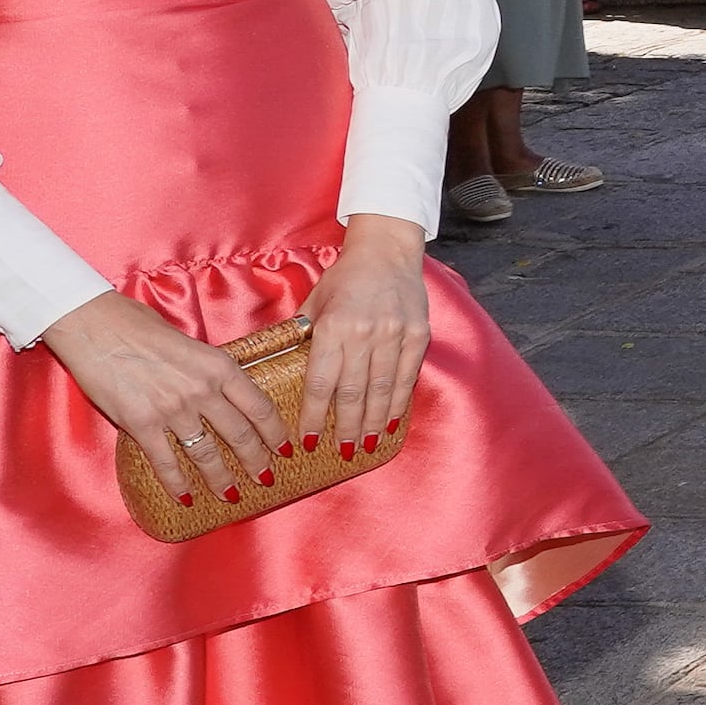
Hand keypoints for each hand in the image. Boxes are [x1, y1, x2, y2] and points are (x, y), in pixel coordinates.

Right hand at [42, 291, 288, 508]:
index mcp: (220, 366)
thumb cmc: (138, 326)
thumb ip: (210, 370)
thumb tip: (224, 392)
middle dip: (256, 462)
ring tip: (231, 495)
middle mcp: (202, 390)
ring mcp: (172, 409)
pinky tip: (186, 497)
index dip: (275, 433)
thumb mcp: (191, 343)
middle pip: (240, 435)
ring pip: (206, 454)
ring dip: (220, 479)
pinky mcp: (140, 424)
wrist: (93, 324)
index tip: (285, 448)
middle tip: (265, 480)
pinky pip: (165, 462)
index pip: (260, 407)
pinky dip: (177, 484)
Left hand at [295, 217, 433, 445]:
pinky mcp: (418, 335)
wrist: (387, 251)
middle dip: (347, 427)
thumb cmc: (343, 278)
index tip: (309, 439)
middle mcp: (365, 333)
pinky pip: (407, 376)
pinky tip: (393, 421)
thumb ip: (303, 338)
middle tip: (342, 452)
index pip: (322, 383)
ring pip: (383, 389)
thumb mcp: (314, 304)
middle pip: (354, 393)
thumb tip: (287, 373)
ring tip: (367, 445)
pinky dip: (399, 402)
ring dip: (375, 422)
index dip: (315, 415)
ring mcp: (396, 334)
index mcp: (334, 326)